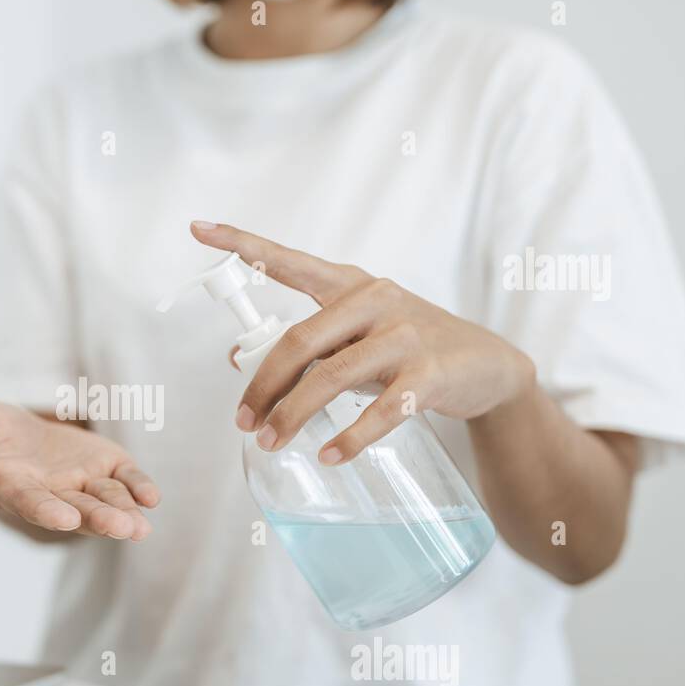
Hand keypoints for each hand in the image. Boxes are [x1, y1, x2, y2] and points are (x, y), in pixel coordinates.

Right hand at [0, 401, 158, 539]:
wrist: (23, 431)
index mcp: (14, 487)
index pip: (30, 502)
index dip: (46, 511)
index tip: (65, 520)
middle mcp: (52, 494)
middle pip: (77, 510)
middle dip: (98, 519)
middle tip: (120, 528)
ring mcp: (83, 484)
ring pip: (105, 501)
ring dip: (123, 513)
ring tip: (140, 527)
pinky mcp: (107, 469)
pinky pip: (126, 481)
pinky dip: (139, 489)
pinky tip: (151, 499)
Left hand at [192, 221, 536, 463]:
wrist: (485, 367)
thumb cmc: (406, 348)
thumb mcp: (355, 337)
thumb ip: (305, 345)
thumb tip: (234, 359)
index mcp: (350, 285)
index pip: (288, 262)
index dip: (243, 245)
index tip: (198, 229)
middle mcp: (375, 301)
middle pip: (299, 341)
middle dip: (263, 386)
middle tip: (242, 422)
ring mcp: (405, 336)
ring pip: (331, 378)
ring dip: (293, 416)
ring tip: (270, 443)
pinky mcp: (429, 375)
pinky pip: (380, 411)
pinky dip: (349, 439)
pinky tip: (329, 456)